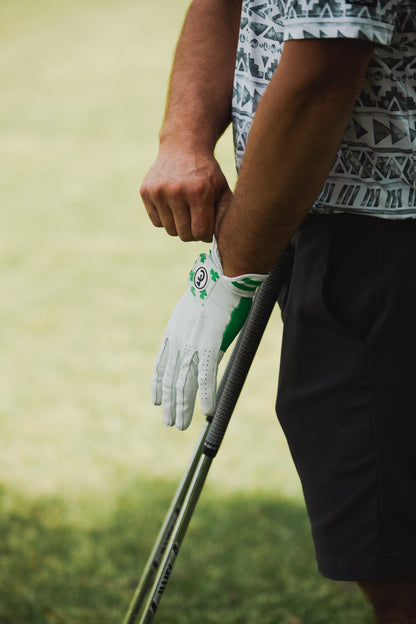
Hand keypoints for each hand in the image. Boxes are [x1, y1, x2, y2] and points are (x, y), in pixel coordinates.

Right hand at [140, 146, 231, 241]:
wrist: (183, 146)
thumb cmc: (206, 172)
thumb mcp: (222, 189)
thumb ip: (224, 214)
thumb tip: (221, 240)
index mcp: (199, 192)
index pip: (200, 232)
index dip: (205, 235)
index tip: (207, 228)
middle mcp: (176, 191)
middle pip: (184, 234)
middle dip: (192, 232)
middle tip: (196, 221)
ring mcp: (158, 191)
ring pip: (170, 230)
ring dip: (179, 226)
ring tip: (185, 211)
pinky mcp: (145, 191)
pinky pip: (157, 222)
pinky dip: (165, 219)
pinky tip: (172, 205)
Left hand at [152, 237, 267, 429]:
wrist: (223, 277)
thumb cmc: (215, 289)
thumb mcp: (195, 310)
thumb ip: (195, 328)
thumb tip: (202, 337)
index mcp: (173, 331)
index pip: (160, 364)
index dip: (157, 385)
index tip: (155, 401)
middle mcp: (178, 341)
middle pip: (170, 379)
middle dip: (169, 404)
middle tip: (169, 422)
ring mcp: (193, 345)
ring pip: (183, 383)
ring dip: (181, 407)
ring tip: (180, 425)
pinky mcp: (211, 346)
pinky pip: (205, 377)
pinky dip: (205, 396)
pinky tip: (206, 411)